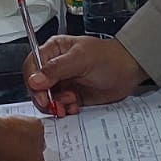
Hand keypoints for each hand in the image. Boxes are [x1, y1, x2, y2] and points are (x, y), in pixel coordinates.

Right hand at [24, 35, 146, 114]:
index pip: (31, 66)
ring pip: (46, 98)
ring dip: (56, 105)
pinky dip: (64, 109)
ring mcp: (62, 82)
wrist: (129, 72)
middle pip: (35, 85)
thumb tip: (35, 80)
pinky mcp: (70, 96)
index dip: (32, 81)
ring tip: (70, 102)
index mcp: (53, 50)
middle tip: (55, 104)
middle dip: (44, 97)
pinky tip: (75, 106)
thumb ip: (56, 69)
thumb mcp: (81, 59)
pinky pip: (59, 106)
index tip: (41, 94)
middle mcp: (55, 67)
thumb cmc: (109, 58)